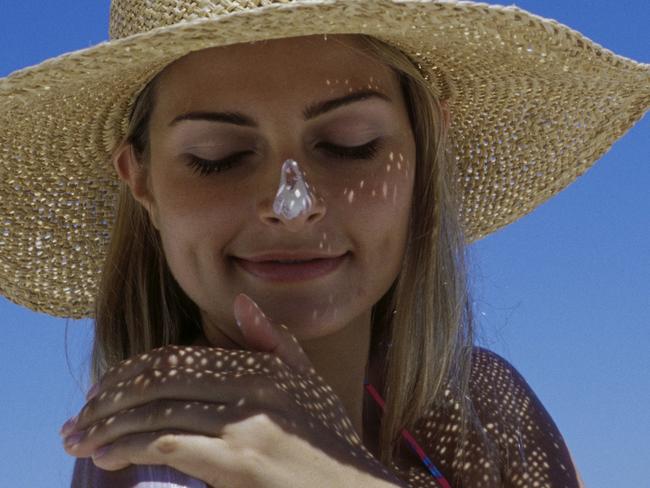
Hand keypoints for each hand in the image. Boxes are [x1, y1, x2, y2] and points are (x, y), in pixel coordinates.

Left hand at [60, 293, 401, 486]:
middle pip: (160, 381)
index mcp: (264, 367)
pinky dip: (130, 448)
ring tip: (81, 441)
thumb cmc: (329, 444)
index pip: (179, 358)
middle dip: (110, 400)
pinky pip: (168, 445)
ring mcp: (246, 424)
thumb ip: (275, 342)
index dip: (132, 372)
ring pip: (157, 412)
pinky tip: (109, 457)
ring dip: (109, 426)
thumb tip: (242, 303)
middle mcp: (253, 386)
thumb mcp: (309, 383)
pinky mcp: (239, 463)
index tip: (103, 391)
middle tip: (79, 420)